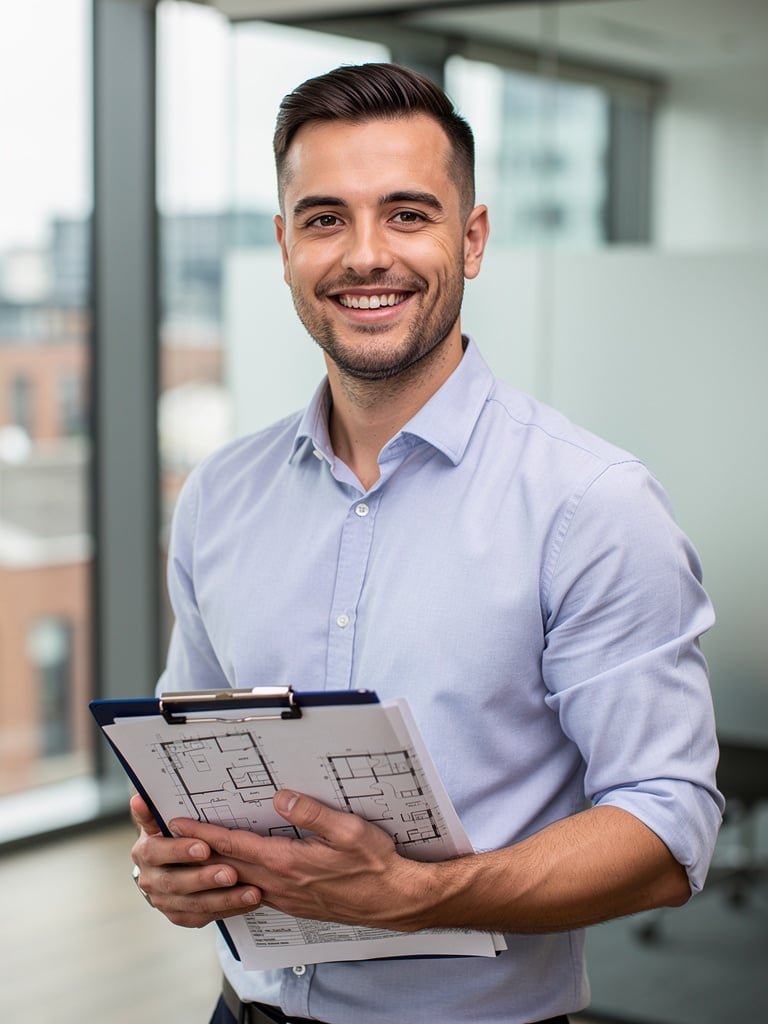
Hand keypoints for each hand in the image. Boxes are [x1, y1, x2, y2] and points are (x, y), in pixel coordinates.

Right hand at [129, 793, 261, 927]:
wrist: (168, 863)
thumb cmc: (171, 834)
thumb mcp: (160, 821)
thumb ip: (152, 813)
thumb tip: (138, 799)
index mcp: (144, 853)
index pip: (157, 852)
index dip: (180, 851)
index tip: (205, 847)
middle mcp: (150, 880)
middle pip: (176, 882)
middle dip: (205, 879)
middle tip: (231, 873)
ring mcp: (164, 901)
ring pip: (194, 904)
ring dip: (224, 899)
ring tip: (251, 893)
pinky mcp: (180, 915)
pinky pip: (205, 916)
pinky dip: (228, 909)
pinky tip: (248, 902)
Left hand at [170, 790, 434, 931]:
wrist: (394, 900)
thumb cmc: (375, 864)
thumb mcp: (350, 830)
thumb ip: (313, 812)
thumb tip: (281, 797)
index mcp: (289, 862)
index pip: (235, 845)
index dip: (204, 833)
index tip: (180, 823)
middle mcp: (280, 883)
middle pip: (228, 865)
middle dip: (200, 850)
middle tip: (175, 835)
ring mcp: (286, 897)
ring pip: (239, 881)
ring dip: (216, 866)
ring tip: (196, 851)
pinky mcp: (294, 904)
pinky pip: (256, 892)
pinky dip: (237, 880)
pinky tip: (236, 873)